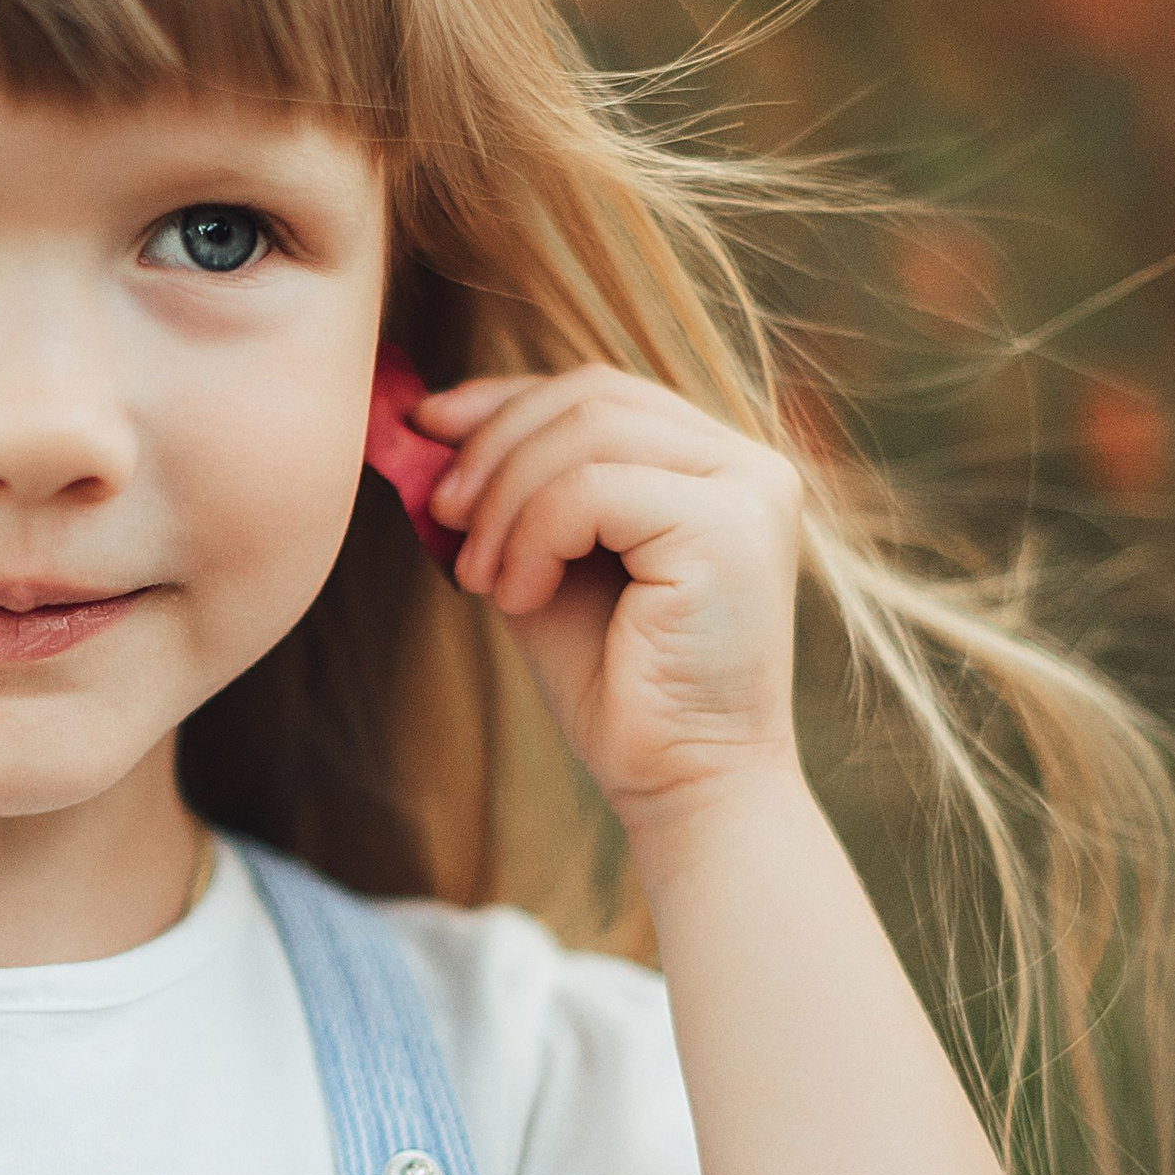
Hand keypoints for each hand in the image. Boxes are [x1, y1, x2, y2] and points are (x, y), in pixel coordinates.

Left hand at [414, 365, 802, 824]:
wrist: (680, 784)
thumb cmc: (615, 687)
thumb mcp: (545, 561)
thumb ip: (513, 492)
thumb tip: (426, 417)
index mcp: (712, 463)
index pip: (598, 390)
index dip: (504, 398)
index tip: (425, 428)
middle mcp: (746, 463)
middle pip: (591, 395)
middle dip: (494, 447)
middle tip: (440, 515)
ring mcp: (749, 490)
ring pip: (586, 435)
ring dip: (506, 503)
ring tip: (479, 577)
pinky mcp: (731, 529)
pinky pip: (594, 490)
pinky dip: (532, 537)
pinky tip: (519, 597)